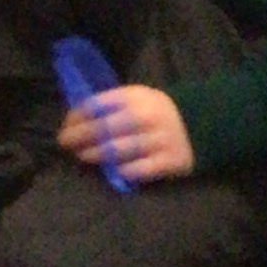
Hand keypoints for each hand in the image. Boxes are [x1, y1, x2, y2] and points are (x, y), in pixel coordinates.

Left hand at [60, 81, 193, 184]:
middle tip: (65, 144)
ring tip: (82, 156)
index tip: (65, 126)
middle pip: (103, 128)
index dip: (76, 117)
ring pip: (118, 150)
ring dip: (95, 154)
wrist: (200, 124)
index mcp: (135, 96)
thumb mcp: (136, 97)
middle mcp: (147, 116)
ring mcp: (159, 139)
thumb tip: (76, 119)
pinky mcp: (170, 161)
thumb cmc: (155, 111)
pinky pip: (139, 169)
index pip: (96, 105)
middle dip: (79, 137)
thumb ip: (111, 104)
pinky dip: (122, 171)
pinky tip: (112, 170)